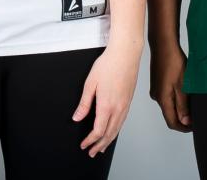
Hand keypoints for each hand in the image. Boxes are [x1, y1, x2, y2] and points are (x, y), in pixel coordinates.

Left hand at [74, 41, 141, 156]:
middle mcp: (118, 108)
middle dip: (99, 145)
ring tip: (102, 147)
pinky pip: (122, 121)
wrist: (126, 54)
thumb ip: (84, 103)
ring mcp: (125, 105)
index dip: (90, 141)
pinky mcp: (129, 101)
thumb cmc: (108, 64)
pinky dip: (116, 131)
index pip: (98, 131)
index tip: (84, 145)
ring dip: (109, 140)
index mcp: (106, 105)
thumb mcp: (90, 83)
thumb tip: (77, 118)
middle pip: (109, 134)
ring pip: (117, 129)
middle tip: (92, 152)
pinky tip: (113, 131)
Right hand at [149, 42, 190, 130]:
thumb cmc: (173, 62)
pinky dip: (176, 98)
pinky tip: (184, 89)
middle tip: (197, 112)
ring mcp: (156, 89)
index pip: (172, 122)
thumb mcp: (182, 85)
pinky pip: (167, 96)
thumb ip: (183, 105)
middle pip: (170, 114)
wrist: (163, 44)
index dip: (184, 128)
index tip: (195, 126)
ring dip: (180, 106)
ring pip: (169, 104)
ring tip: (192, 99)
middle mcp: (157, 97)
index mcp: (163, 99)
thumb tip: (185, 122)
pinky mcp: (158, 83)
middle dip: (183, 117)